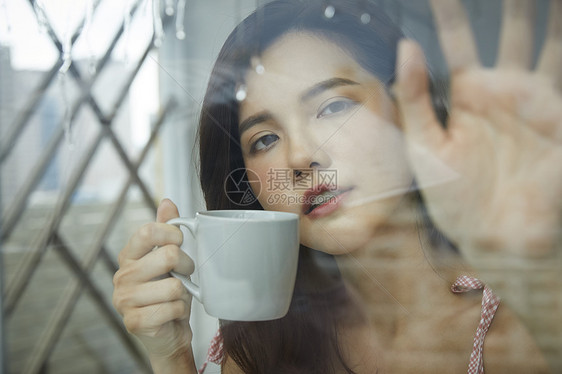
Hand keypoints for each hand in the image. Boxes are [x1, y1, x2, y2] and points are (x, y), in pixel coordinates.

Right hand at [112, 199, 195, 361]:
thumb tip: (167, 202)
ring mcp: (125, 301)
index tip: (180, 243)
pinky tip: (172, 313)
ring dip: (183, 293)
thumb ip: (166, 230)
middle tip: (184, 274)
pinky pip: (173, 307)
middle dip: (187, 266)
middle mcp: (122, 276)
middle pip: (168, 256)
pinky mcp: (134, 322)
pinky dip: (180, 310)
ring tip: (176, 297)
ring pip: (174, 286)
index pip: (148, 231)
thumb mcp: (168, 258)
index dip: (172, 234)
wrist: (168, 333)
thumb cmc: (168, 293)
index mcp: (128, 256)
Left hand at [394, 0, 561, 259]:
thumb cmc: (453, 199)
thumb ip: (414, 96)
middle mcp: (505, 92)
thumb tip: (406, 46)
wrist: (493, 238)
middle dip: (513, 1)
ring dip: (551, 17)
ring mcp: (538, 102)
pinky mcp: (561, 118)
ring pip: (549, 43)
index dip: (450, 11)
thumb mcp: (423, 146)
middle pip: (512, 31)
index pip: (457, 41)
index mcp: (468, 95)